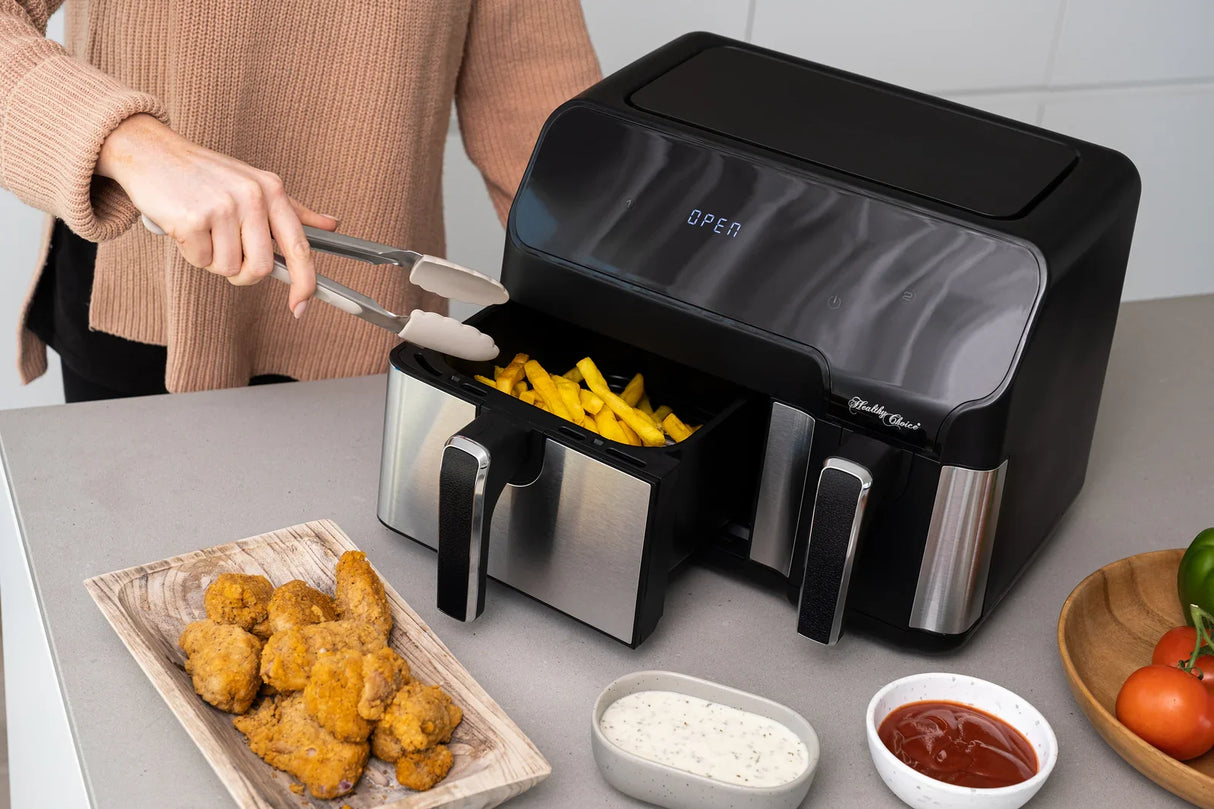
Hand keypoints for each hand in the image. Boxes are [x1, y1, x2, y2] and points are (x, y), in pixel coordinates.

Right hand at [96, 114, 336, 316]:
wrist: (151, 151)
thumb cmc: (204, 173)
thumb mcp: (254, 183)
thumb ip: (293, 209)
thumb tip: (332, 225)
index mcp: (272, 190)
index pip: (299, 247)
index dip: (305, 282)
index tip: (301, 306)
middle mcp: (252, 197)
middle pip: (261, 268)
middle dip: (242, 272)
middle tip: (224, 250)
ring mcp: (223, 207)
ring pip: (228, 269)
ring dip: (212, 259)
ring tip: (203, 229)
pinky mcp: (193, 219)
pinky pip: (200, 262)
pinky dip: (191, 252)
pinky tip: (184, 226)